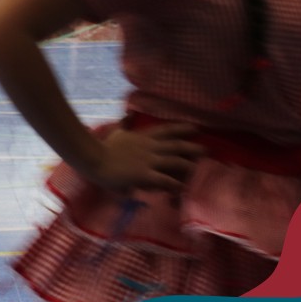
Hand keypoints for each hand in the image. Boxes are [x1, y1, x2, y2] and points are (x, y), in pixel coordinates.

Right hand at [84, 124, 203, 193]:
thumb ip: (125, 123)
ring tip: (198, 169)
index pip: (166, 131)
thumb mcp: (117, 132)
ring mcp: (148, 161)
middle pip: (176, 146)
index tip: (196, 128)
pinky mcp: (144, 175)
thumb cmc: (104, 147)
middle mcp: (150, 147)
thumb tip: (129, 113)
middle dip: (192, 147)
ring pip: (174, 161)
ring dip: (188, 165)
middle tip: (206, 150)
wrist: (94, 159)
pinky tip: (181, 188)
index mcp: (143, 137)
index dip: (182, 129)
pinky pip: (164, 180)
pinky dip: (174, 184)